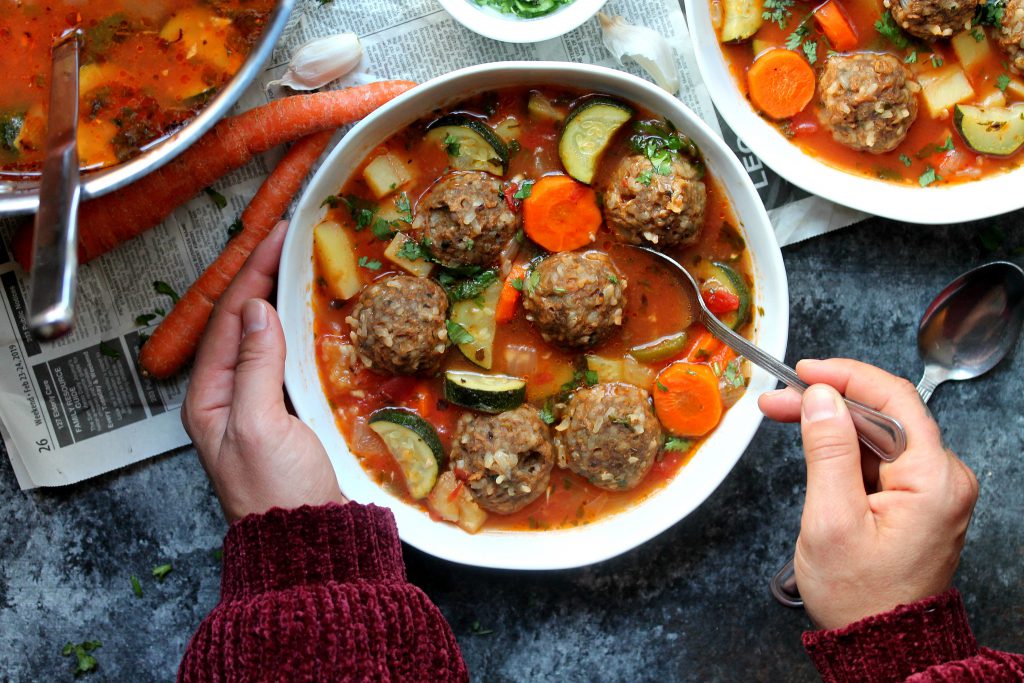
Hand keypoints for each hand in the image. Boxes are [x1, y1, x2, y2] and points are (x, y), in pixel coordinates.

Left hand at [181, 221, 345, 521]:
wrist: (312, 546)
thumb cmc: (280, 494)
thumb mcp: (260, 426)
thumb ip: (256, 365)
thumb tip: (257, 309)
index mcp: (210, 398)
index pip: (227, 320)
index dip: (250, 275)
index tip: (274, 238)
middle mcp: (230, 397)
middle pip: (241, 323)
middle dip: (260, 279)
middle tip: (286, 238)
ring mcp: (260, 406)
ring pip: (265, 338)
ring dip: (280, 299)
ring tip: (299, 264)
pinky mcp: (290, 416)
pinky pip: (289, 359)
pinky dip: (300, 330)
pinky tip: (314, 315)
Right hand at [758, 359, 977, 629]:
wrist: (880, 643)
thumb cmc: (859, 595)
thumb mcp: (831, 520)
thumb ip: (829, 451)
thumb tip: (822, 396)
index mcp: (933, 480)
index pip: (895, 400)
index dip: (846, 376)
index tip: (803, 370)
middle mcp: (943, 478)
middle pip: (884, 414)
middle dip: (828, 401)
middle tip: (776, 401)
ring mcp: (932, 489)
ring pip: (878, 433)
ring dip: (831, 422)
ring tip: (783, 415)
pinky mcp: (917, 498)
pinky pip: (880, 457)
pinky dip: (843, 446)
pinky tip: (813, 441)